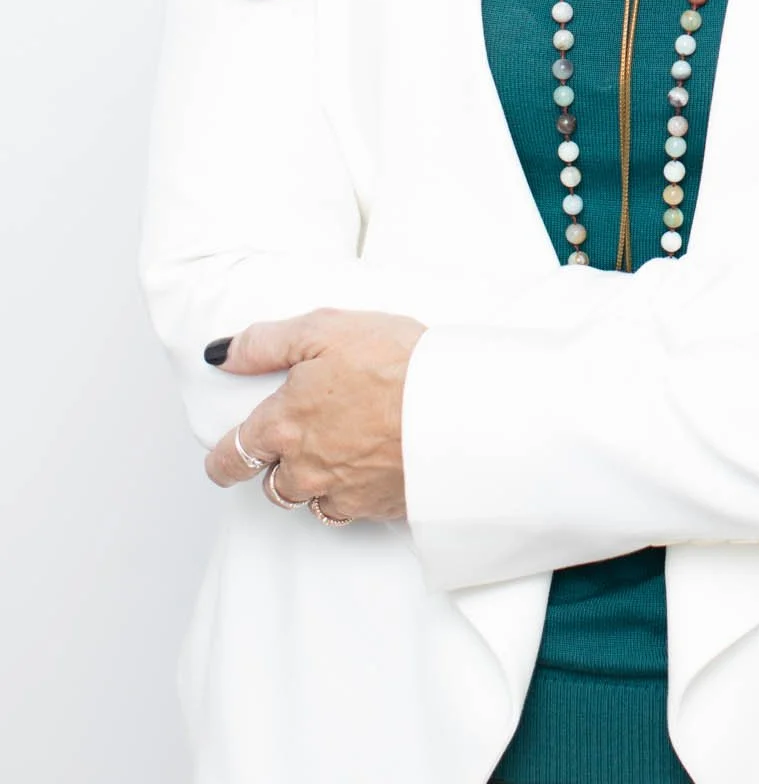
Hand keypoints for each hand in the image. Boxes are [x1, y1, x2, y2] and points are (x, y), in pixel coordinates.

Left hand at [202, 308, 426, 521]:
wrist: (457, 408)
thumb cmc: (396, 364)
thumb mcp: (324, 329)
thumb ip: (265, 343)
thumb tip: (222, 354)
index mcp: (284, 426)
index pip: (232, 457)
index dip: (222, 459)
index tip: (222, 459)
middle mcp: (304, 470)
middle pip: (270, 484)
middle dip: (278, 465)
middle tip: (298, 440)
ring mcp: (341, 494)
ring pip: (309, 500)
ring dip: (314, 481)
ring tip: (340, 448)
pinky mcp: (376, 508)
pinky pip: (349, 509)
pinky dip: (351, 491)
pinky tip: (370, 463)